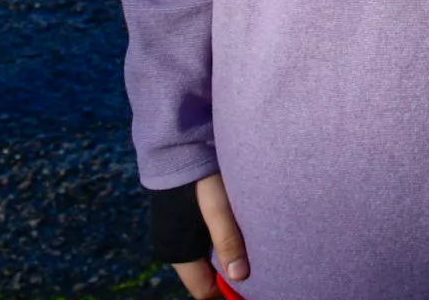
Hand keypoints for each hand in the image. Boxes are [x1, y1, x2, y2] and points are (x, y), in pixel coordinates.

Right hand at [171, 172, 245, 297]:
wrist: (179, 143)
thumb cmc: (198, 176)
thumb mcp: (217, 207)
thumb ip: (227, 240)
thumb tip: (240, 276)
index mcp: (177, 251)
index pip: (203, 289)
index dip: (226, 287)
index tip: (251, 276)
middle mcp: (174, 246)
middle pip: (206, 274)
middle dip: (229, 269)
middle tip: (254, 255)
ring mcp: (177, 232)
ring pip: (206, 255)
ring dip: (225, 250)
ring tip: (248, 237)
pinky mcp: (183, 218)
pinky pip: (203, 238)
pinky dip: (219, 236)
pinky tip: (236, 222)